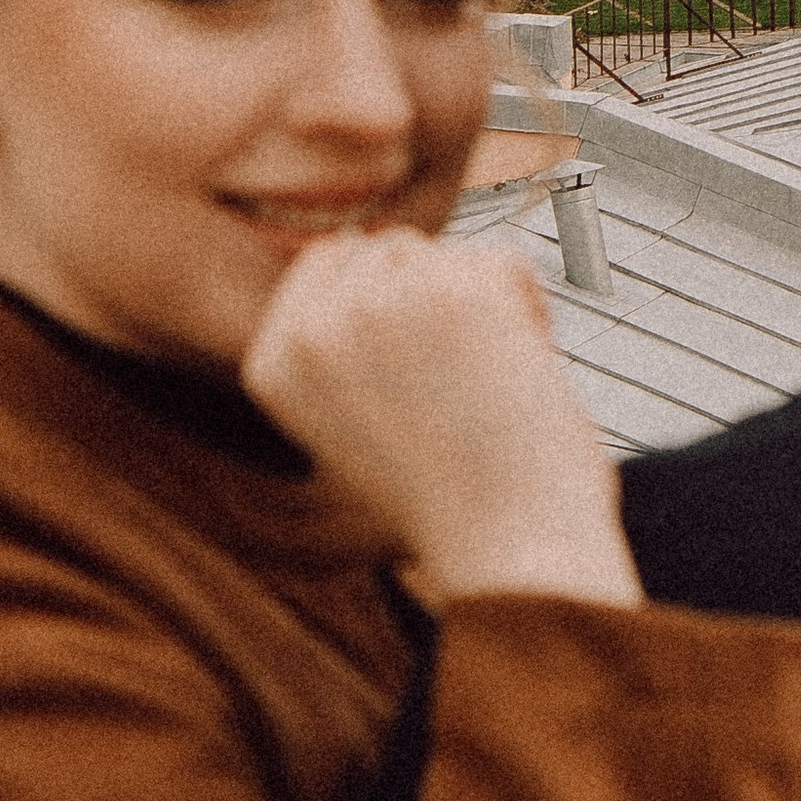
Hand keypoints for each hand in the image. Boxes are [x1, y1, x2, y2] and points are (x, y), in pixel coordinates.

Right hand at [243, 227, 640, 611]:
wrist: (509, 552)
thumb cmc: (450, 497)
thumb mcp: (351, 422)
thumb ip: (337, 343)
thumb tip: (356, 248)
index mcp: (272, 363)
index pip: (327, 260)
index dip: (389, 300)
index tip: (416, 375)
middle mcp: (311, 330)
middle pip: (390, 250)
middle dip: (436, 300)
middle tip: (458, 389)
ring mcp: (378, 306)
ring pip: (446, 253)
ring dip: (483, 307)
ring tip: (486, 389)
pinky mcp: (454, 293)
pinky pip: (503, 261)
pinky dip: (529, 310)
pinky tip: (520, 375)